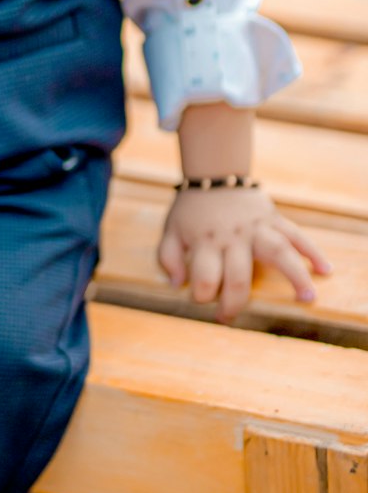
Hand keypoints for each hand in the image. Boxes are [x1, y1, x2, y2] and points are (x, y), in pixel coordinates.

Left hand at [157, 186, 331, 322]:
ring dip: (294, 275)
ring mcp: (256, 227)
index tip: (203, 301)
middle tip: (229, 317)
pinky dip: (312, 251)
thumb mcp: (170, 231)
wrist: (214, 175)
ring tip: (308, 298)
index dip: (202, 294)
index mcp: (205, 241)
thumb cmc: (191, 210)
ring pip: (278, 251)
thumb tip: (177, 285)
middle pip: (239, 274)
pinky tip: (324, 269)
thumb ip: (168, 258)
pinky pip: (296, 234)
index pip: (205, 276)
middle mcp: (233, 236)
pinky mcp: (273, 218)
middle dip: (235, 301)